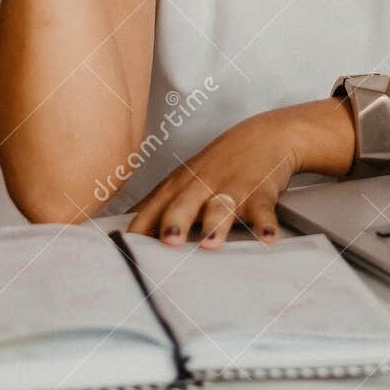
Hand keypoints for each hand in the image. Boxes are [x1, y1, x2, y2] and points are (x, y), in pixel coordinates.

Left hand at [128, 112, 301, 248]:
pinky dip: (266, 223)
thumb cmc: (217, 165)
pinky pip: (262, 210)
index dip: (139, 232)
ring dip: (216, 224)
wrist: (264, 136)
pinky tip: (268, 236)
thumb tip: (122, 231)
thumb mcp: (182, 181)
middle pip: (183, 205)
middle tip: (168, 240)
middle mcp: (201, 187)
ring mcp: (230, 189)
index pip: (151, 211)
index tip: (127, 254)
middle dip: (175, 222)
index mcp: (177, 187)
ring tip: (211, 241)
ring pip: (221, 207)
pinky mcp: (259, 192)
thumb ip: (155, 208)